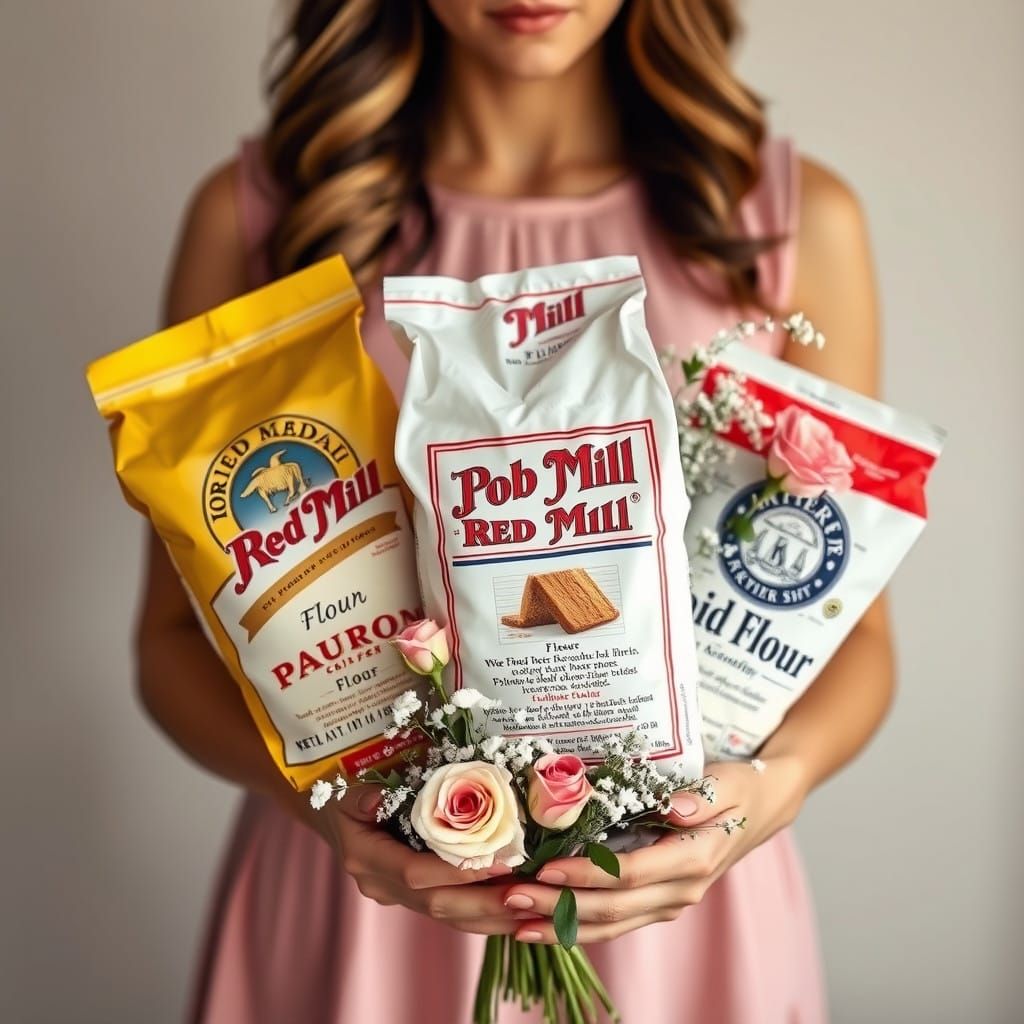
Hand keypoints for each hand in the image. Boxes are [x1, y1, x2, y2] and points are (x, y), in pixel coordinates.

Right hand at [311, 785, 537, 935]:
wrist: (334, 822)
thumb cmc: (341, 800)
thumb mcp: (344, 793)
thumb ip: (361, 796)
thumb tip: (375, 798)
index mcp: (367, 860)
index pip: (417, 874)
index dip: (458, 872)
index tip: (500, 862)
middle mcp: (384, 887)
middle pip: (440, 905)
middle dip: (487, 902)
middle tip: (530, 893)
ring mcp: (399, 898)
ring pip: (451, 917)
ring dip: (494, 916)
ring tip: (536, 907)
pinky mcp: (415, 900)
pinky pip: (454, 914)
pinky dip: (487, 915)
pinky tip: (519, 912)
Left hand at [500, 755, 810, 944]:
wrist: (758, 811)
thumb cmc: (737, 789)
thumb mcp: (725, 783)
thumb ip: (702, 797)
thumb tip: (674, 807)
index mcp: (693, 858)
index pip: (630, 873)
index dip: (587, 874)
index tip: (546, 867)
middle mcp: (680, 890)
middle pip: (612, 907)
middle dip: (559, 905)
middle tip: (511, 896)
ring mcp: (669, 902)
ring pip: (610, 925)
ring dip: (561, 925)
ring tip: (515, 921)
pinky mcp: (658, 904)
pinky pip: (615, 924)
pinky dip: (577, 928)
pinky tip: (541, 926)